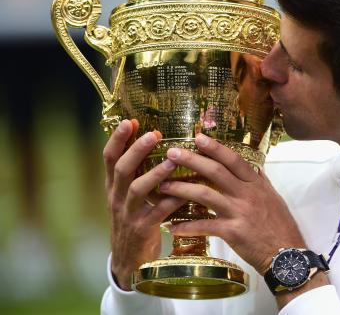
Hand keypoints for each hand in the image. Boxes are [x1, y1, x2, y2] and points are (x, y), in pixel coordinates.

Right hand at [103, 119, 184, 289]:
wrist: (129, 261)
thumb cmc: (134, 219)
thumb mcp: (128, 196)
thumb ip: (137, 173)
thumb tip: (151, 139)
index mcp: (113, 186)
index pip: (109, 158)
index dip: (117, 139)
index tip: (128, 121)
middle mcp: (117, 197)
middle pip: (122, 169)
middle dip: (136, 150)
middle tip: (153, 134)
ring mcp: (128, 214)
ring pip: (138, 190)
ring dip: (155, 173)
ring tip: (172, 160)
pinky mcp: (143, 229)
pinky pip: (159, 212)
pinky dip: (173, 200)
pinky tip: (186, 192)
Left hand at [159, 134, 305, 274]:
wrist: (286, 254)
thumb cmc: (281, 226)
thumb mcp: (274, 198)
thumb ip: (261, 181)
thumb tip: (256, 167)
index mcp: (255, 184)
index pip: (234, 159)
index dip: (215, 147)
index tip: (198, 137)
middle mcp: (246, 194)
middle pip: (215, 171)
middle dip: (191, 160)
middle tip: (171, 153)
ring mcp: (238, 212)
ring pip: (204, 194)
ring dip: (180, 189)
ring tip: (162, 187)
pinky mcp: (232, 232)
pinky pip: (204, 226)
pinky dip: (187, 226)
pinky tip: (172, 227)